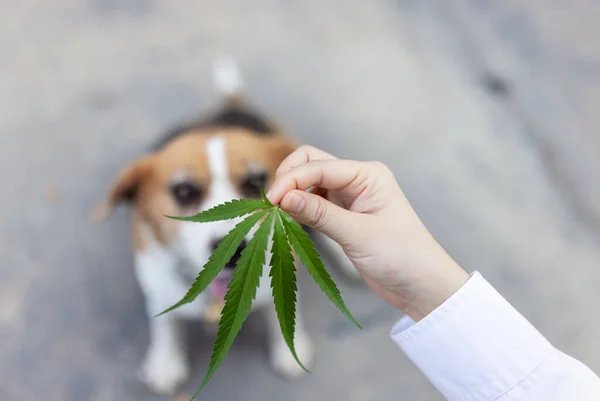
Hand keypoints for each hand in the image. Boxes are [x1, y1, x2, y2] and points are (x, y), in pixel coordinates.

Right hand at [267, 146, 468, 320]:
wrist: (422, 286)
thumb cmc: (402, 257)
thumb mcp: (358, 235)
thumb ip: (319, 214)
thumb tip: (284, 198)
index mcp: (368, 175)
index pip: (319, 165)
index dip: (292, 180)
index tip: (271, 202)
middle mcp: (358, 180)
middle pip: (312, 164)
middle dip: (290, 178)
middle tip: (272, 204)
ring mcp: (350, 197)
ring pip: (311, 183)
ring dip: (293, 193)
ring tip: (277, 214)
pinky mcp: (344, 215)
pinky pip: (315, 203)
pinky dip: (300, 208)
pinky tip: (290, 220)